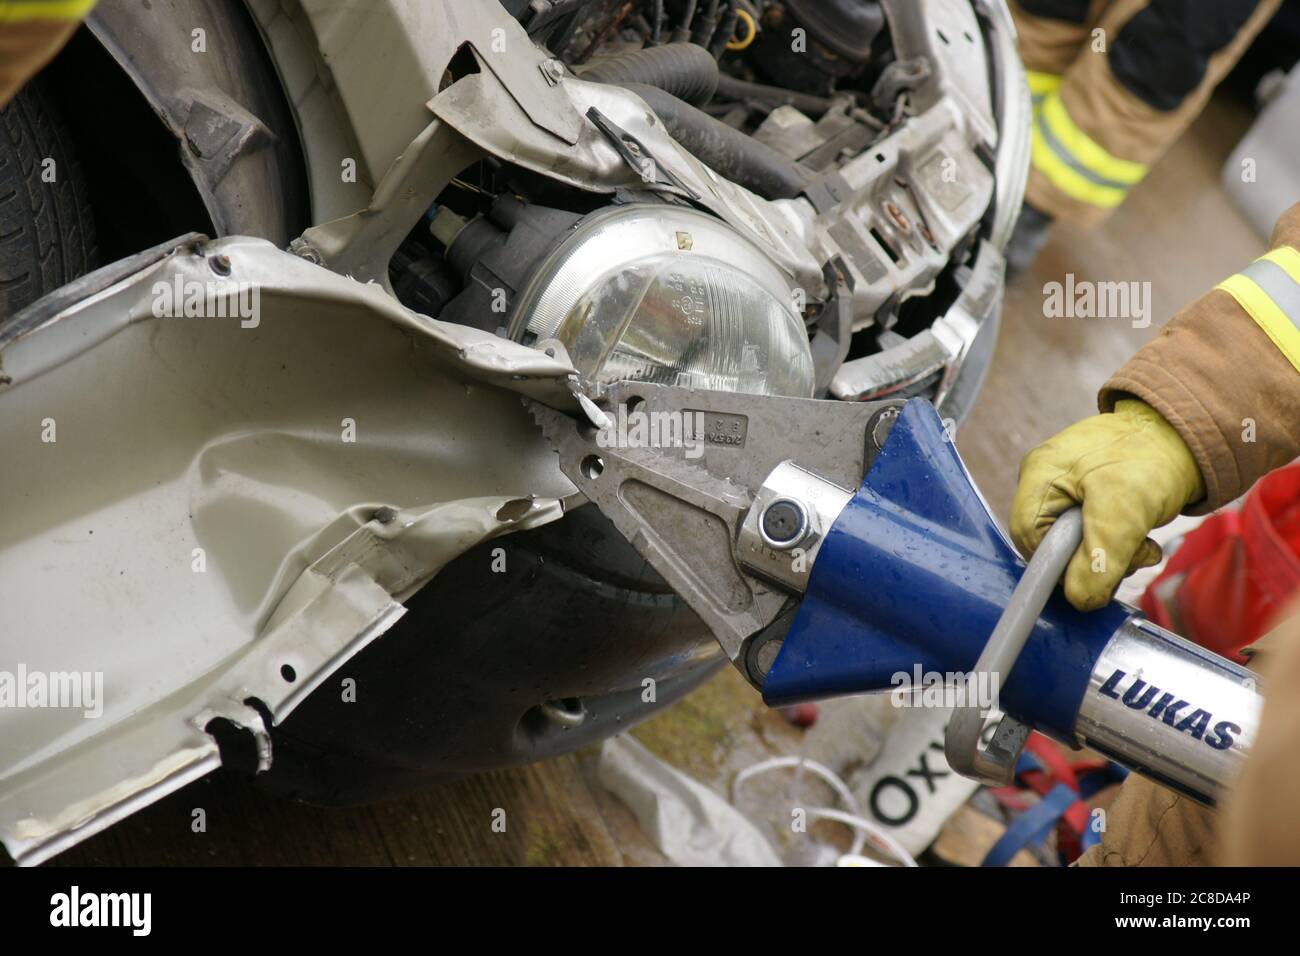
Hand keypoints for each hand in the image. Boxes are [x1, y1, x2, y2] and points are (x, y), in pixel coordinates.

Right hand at [1010, 399, 1205, 610]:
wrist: (1189, 431)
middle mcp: (1047, 483)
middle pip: (1052, 544)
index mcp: (1040, 476)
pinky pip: (1096, 535)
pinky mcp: (1092, 497)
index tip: (1095, 576)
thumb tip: (1080, 599)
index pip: (1029, 538)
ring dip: (1114, 555)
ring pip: (1078, 544)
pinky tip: (1142, 537)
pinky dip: (1121, 544)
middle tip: (1130, 556)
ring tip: (1143, 544)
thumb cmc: (1152, 456)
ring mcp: (1069, 489)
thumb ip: (1098, 559)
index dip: (1058, 565)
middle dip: (1093, 560)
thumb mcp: (1125, 510)